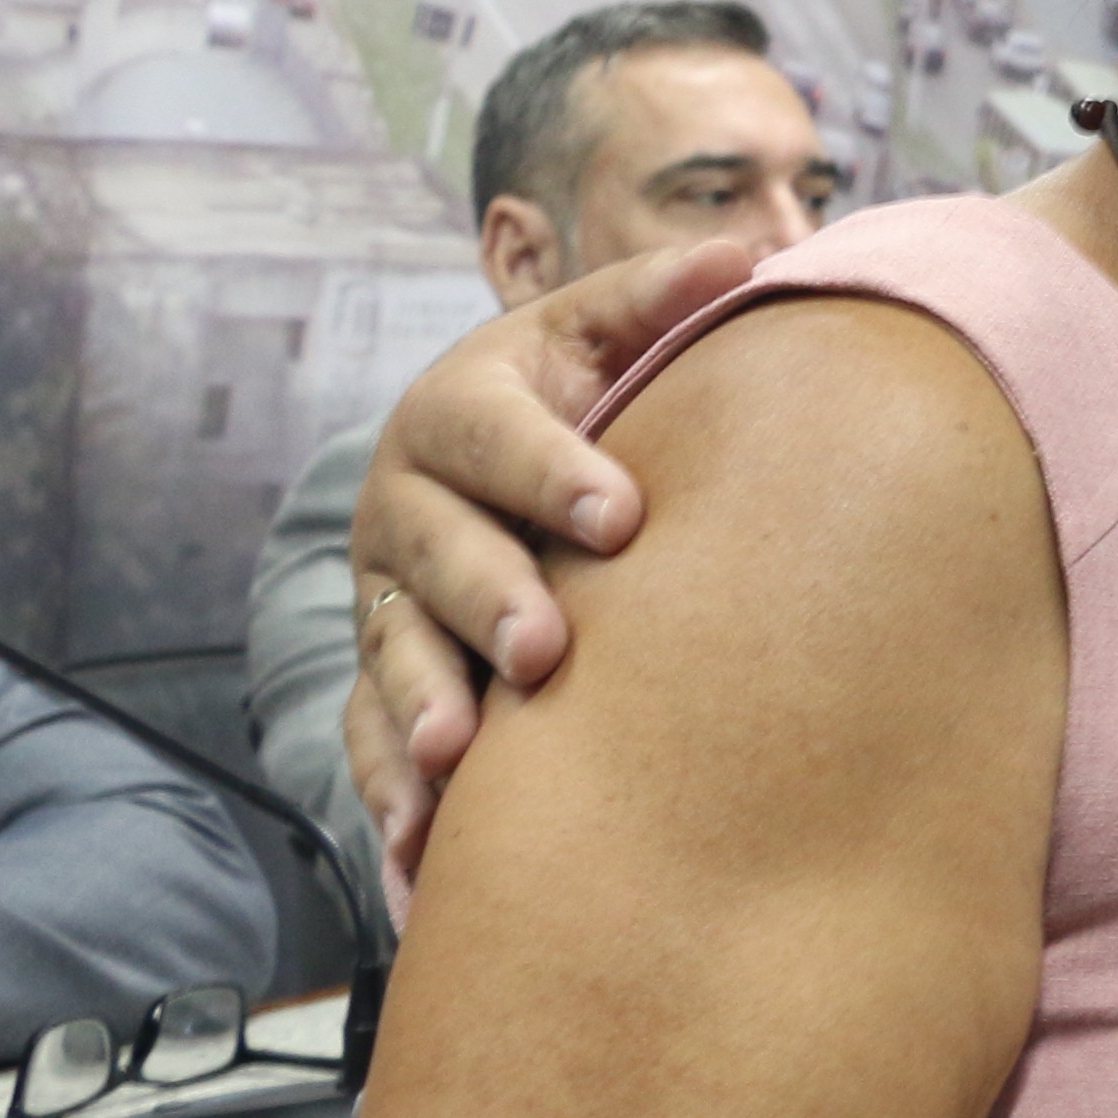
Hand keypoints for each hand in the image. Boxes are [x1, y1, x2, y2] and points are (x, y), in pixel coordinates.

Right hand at [346, 237, 756, 894]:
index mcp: (460, 408)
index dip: (552, 469)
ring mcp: (385, 596)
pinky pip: (370, 742)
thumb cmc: (573, 393)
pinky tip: (419, 860)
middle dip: (487, 599)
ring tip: (460, 760)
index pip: (495, 432)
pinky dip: (392, 799)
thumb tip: (747, 256)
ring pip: (392, 654)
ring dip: (421, 707)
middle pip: (434, 552)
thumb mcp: (599, 333)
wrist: (481, 465)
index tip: (624, 515)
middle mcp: (406, 503)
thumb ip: (659, 299)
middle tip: (547, 650)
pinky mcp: (378, 678)